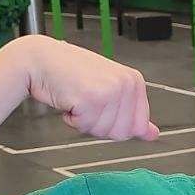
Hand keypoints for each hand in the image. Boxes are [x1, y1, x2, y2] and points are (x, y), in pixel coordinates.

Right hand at [21, 35, 158, 140]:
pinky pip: (84, 127)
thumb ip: (133, 114)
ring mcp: (109, 91)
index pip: (138, 127)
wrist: (41, 60)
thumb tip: (153, 134)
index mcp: (135, 81)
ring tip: (78, 98)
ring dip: (85, 122)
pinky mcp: (90, 99)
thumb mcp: (110, 89)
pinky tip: (69, 98)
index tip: (102, 105)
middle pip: (121, 134)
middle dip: (100, 125)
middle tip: (87, 102)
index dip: (116, 124)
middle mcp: (125, 84)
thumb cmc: (72, 73)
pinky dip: (71, 119)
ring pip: (102, 132)